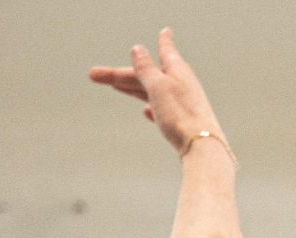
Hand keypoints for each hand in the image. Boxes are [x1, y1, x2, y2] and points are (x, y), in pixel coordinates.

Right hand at [88, 28, 225, 158]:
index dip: (162, 41)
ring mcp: (182, 104)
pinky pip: (163, 110)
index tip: (165, 31)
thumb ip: (145, 68)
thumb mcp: (157, 86)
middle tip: (94, 75)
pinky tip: (146, 112)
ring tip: (114, 87)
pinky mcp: (182, 122)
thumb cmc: (180, 114)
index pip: (166, 50)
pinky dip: (152, 107)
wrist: (201, 147)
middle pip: (147, 75)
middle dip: (121, 74)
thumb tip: (137, 49)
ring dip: (132, 88)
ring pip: (152, 91)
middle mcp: (181, 84)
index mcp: (177, 70)